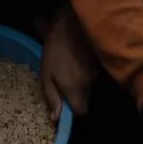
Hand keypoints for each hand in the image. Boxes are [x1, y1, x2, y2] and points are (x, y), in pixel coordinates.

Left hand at [39, 6, 95, 121]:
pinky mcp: (96, 65)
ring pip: (86, 89)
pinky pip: (88, 78)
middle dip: (72, 97)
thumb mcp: (46, 75)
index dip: (72, 113)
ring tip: (64, 71)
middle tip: (59, 85)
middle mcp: (88, 84)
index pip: (81, 112)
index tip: (62, 105)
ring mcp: (94, 74)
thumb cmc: (54, 50)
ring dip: (76, 85)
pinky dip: (81, 76)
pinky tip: (72, 63)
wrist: (71, 26)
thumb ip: (51, 97)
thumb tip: (55, 118)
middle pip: (83, 100)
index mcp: (74, 88)